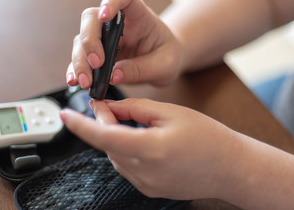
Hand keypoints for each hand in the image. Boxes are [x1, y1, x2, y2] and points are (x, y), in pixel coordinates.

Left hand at [60, 98, 240, 199]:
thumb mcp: (171, 113)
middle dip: (104, 124)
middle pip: (108, 145)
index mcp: (150, 149)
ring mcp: (146, 185)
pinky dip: (125, 150)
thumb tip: (110, 106)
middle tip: (109, 106)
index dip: (81, 126)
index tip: (65, 114)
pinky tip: (138, 139)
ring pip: (115, 156)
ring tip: (128, 121)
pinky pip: (127, 167)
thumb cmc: (207, 137)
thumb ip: (135, 108)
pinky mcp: (149, 190)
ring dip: (115, 137)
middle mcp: (144, 172)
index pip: (103, 136)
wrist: (230, 167)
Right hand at [66, 0, 182, 88]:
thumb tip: (113, 76)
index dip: (111, 1)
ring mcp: (103, 38)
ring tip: (86, 82)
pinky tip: (74, 81)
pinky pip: (80, 58)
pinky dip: (75, 70)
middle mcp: (116, 23)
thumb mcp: (164, 66)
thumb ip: (140, 69)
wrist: (163, 65)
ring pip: (81, 40)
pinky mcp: (96, 54)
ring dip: (80, 60)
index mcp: (138, 16)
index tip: (104, 15)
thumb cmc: (167, 57)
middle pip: (92, 19)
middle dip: (89, 41)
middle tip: (96, 63)